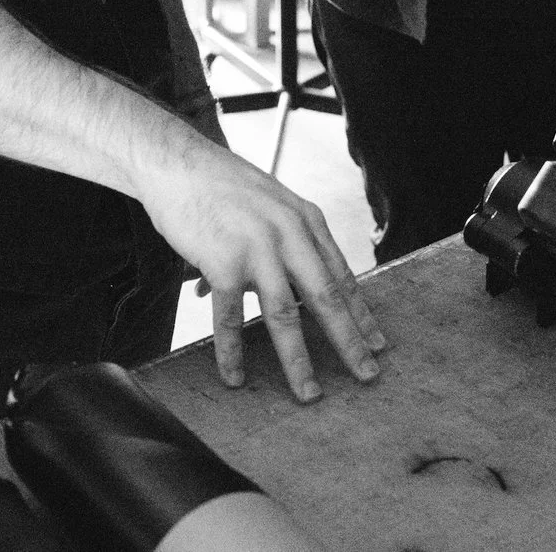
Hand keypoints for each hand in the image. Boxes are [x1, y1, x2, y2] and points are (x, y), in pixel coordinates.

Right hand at [136, 132, 387, 399]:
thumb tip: (276, 292)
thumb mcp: (271, 205)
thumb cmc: (223, 187)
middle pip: (326, 298)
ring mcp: (256, 248)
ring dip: (298, 360)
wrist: (177, 162)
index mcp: (306, 220)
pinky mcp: (222, 261)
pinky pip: (229, 318)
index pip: (341, 275)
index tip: (378, 344)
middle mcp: (289, 233)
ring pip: (284, 315)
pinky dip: (232, 351)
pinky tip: (235, 377)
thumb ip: (282, 245)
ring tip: (309, 393)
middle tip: (367, 375)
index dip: (361, 313)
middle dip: (349, 341)